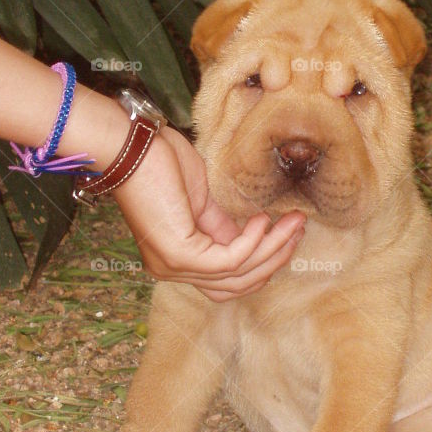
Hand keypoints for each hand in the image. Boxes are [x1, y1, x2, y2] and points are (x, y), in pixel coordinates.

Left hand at [113, 127, 303, 297]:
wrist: (132, 146)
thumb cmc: (160, 163)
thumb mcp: (202, 202)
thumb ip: (224, 227)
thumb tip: (257, 238)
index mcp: (175, 260)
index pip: (227, 282)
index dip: (263, 264)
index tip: (288, 236)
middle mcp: (171, 271)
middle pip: (236, 286)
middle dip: (273, 260)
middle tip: (298, 231)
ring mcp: (172, 267)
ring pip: (237, 275)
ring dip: (272, 249)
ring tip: (292, 223)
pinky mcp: (178, 255)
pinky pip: (228, 260)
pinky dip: (252, 242)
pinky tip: (262, 220)